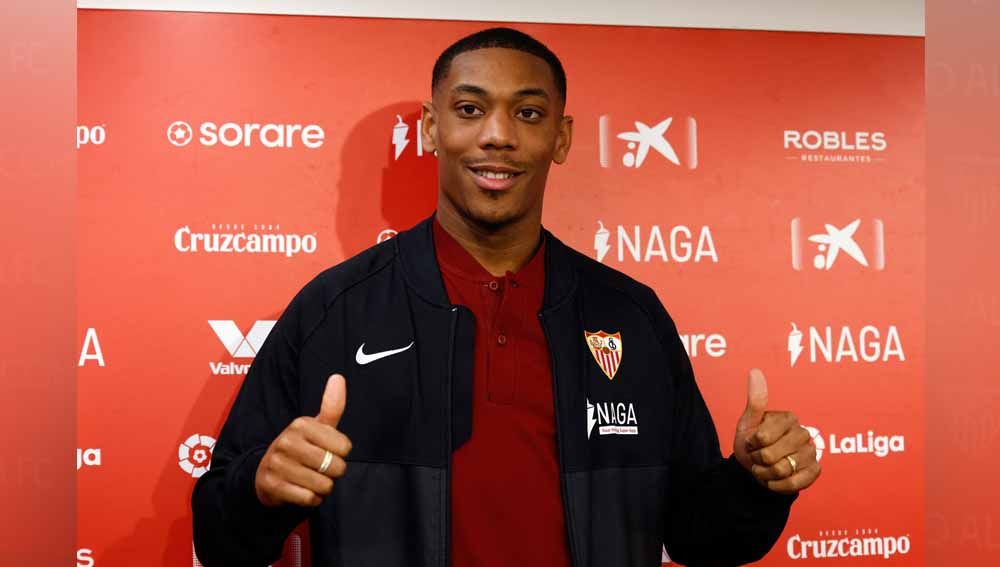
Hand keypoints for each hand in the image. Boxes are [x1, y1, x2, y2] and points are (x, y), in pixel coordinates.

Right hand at [255, 374, 352, 506]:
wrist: (265, 472)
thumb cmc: (300, 447)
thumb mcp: (315, 426)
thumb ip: (331, 406)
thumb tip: (338, 377)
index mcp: (301, 424)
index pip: (345, 447)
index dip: (341, 453)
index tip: (328, 450)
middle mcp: (287, 441)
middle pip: (336, 467)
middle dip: (333, 472)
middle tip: (320, 467)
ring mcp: (278, 464)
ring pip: (324, 485)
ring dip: (323, 487)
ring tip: (311, 478)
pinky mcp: (273, 486)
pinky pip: (309, 499)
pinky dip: (312, 499)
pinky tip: (303, 490)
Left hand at [733, 368, 819, 494]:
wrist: (756, 467)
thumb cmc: (752, 442)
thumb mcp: (748, 422)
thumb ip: (755, 401)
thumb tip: (754, 371)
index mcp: (788, 418)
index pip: (763, 438)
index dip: (752, 444)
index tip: (751, 442)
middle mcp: (804, 433)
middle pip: (771, 456)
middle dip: (757, 460)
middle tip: (757, 457)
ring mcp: (812, 453)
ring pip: (781, 471)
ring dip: (765, 474)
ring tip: (764, 468)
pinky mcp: (815, 471)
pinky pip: (795, 484)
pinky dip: (777, 486)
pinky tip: (772, 480)